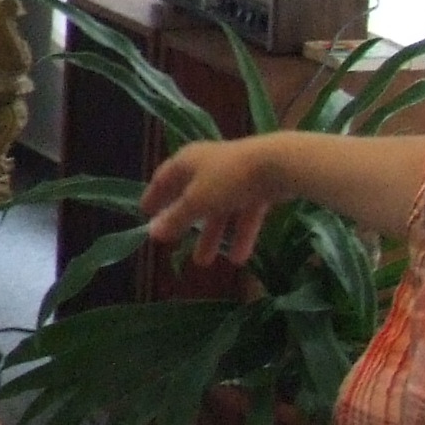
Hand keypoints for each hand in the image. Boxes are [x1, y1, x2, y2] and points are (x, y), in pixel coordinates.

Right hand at [142, 137, 281, 264]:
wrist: (279, 165)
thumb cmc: (229, 178)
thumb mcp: (197, 200)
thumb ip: (176, 218)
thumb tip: (151, 232)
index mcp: (188, 161)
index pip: (164, 178)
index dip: (154, 195)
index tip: (145, 212)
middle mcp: (210, 165)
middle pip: (192, 197)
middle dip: (184, 223)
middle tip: (172, 242)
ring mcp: (236, 177)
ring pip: (219, 210)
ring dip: (212, 236)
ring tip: (204, 263)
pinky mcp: (259, 187)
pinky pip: (244, 214)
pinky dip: (240, 234)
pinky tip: (239, 258)